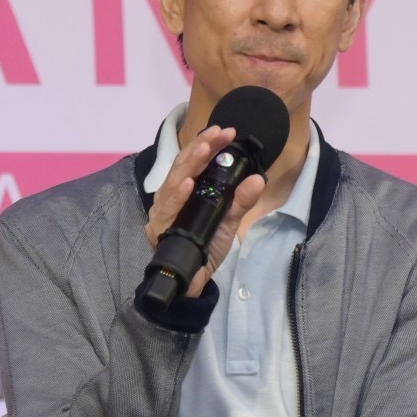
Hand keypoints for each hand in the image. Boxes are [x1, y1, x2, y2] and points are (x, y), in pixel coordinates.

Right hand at [145, 124, 266, 298]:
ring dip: (190, 164)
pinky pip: (167, 209)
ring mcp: (162, 212)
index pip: (194, 161)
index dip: (208, 143)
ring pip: (173, 181)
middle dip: (200, 148)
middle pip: (182, 166)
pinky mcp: (158, 229)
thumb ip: (241, 200)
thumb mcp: (228, 221)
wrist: (192, 284)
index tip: (226, 131)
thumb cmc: (205, 248)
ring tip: (205, 149)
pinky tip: (188, 183)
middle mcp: (170, 198)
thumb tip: (258, 179)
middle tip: (218, 134)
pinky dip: (177, 195)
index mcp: (185, 191)